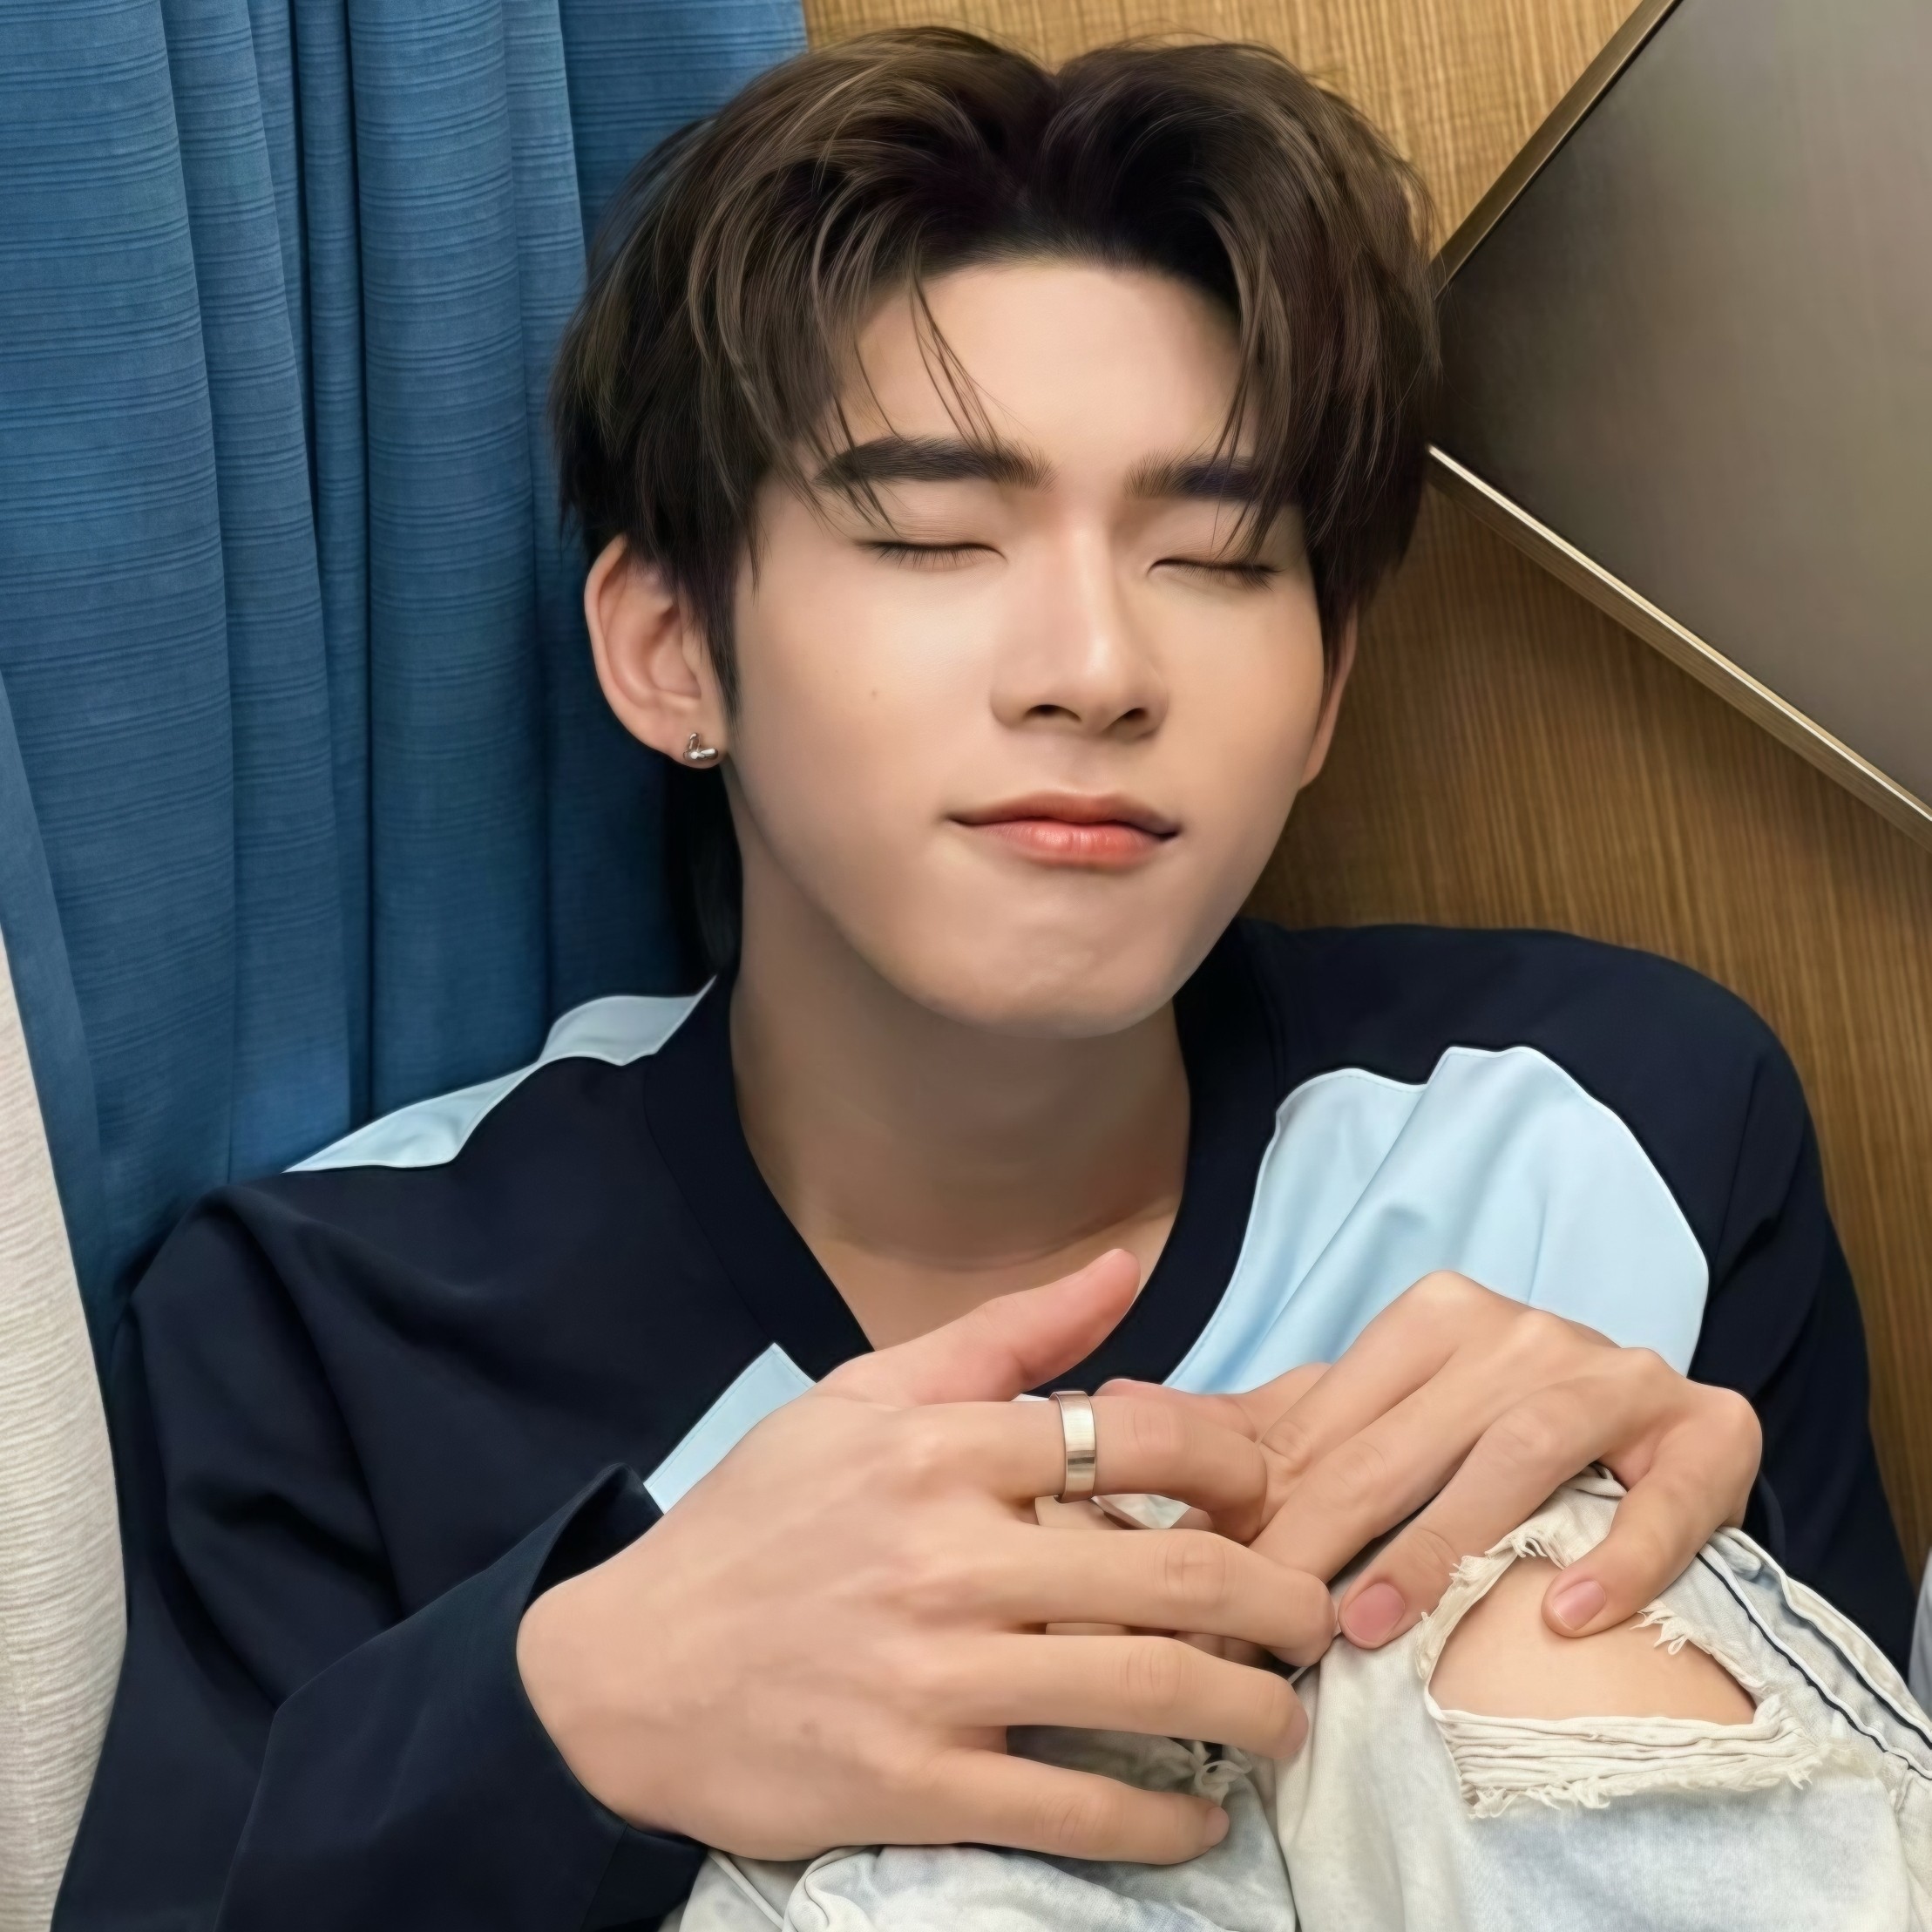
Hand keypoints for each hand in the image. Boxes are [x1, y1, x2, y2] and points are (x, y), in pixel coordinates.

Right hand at [516, 1252, 1333, 1864]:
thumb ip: (999, 1338)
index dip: (1237, 1461)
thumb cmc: (758, 1521)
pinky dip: (1164, 1823)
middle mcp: (947, 1554)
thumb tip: (1123, 1268)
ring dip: (1251, 1714)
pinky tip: (1201, 1818)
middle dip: (1281, 1603)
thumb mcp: (858, 1399)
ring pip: (1149, 1693)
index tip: (1267, 1491)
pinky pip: (1078, 1809)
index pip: (1138, 1434)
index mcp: (940, 1448)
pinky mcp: (913, 1784)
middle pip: (1176, 1571)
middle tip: (1315, 1620)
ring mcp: (933, 1676)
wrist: (626, 1670)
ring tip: (1283, 1719)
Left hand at [1106, 1271, 1760, 1646]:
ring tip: (1375, 1628)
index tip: (1194, 1582)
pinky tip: (1567, 1614)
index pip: (1327, 1420)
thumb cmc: (1476, 1436)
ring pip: (1514, 1454)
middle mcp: (1518, 1331)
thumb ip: (1255, 1428)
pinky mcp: (1705, 1429)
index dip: (1259, 1503)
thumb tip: (1108, 1408)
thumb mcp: (1366, 1424)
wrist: (1646, 1432)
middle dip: (1322, 1537)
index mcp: (1429, 1318)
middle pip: (1401, 1443)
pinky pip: (1663, 1490)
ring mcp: (1613, 1374)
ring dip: (1444, 1546)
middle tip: (1263, 1625)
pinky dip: (1620, 1550)